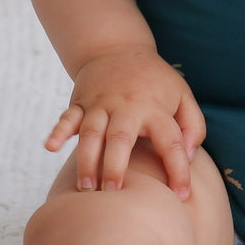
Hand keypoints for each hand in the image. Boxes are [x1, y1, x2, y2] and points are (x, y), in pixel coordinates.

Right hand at [45, 48, 205, 198]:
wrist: (118, 48)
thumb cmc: (155, 82)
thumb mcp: (183, 96)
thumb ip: (193, 126)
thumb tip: (189, 157)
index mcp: (155, 109)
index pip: (171, 141)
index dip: (178, 169)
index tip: (182, 195)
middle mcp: (127, 107)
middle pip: (120, 138)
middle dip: (115, 165)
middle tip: (113, 193)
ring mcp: (101, 104)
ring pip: (91, 133)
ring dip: (87, 160)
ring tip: (87, 187)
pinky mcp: (80, 103)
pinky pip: (67, 118)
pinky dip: (58, 132)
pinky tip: (51, 147)